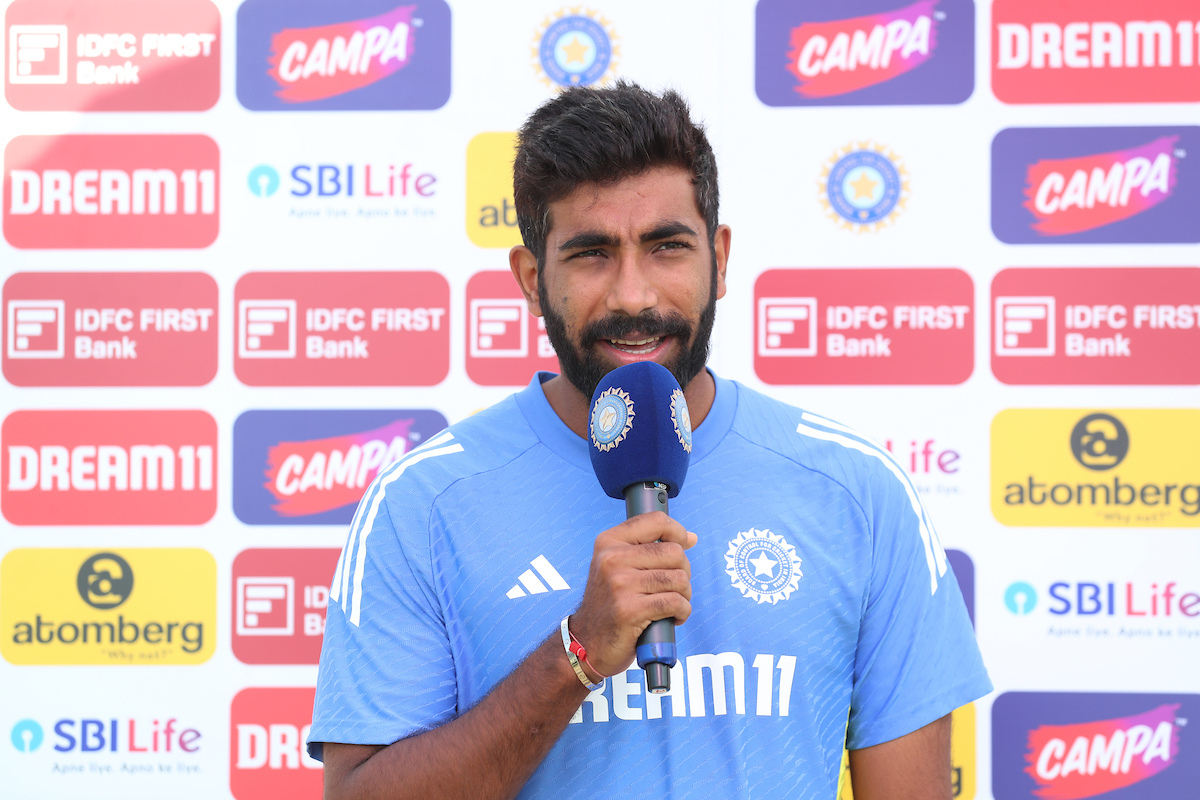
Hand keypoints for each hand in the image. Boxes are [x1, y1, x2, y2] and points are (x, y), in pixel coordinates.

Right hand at [569, 511, 697, 679]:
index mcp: (609, 542)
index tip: (684, 544)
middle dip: (684, 571)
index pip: (656, 521)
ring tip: (673, 603)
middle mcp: (612, 558)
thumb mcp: (617, 566)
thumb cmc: (610, 604)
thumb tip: (690, 537)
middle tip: (674, 587)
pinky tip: (673, 617)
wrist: (587, 641)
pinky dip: (682, 611)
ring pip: (678, 579)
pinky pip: (675, 602)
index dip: (677, 531)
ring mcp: (619, 584)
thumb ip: (648, 549)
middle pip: (674, 552)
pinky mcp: (629, 609)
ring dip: (684, 594)